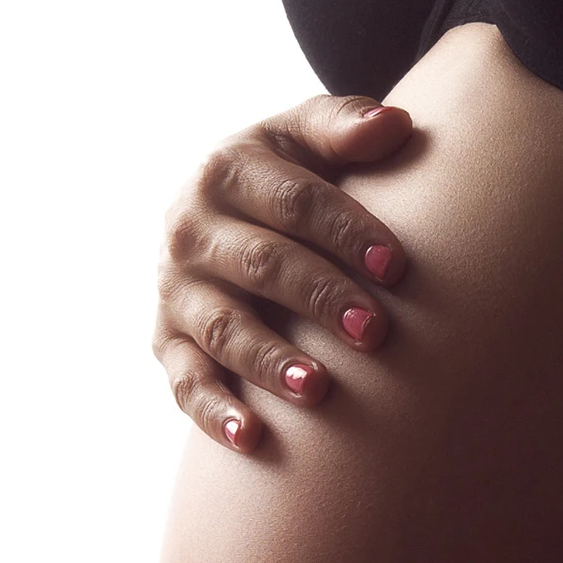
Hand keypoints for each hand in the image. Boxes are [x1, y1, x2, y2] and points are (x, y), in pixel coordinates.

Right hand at [154, 94, 416, 452]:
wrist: (221, 213)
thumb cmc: (287, 179)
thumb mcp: (305, 139)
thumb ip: (345, 126)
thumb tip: (395, 125)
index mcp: (228, 169)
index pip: (294, 202)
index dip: (347, 233)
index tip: (397, 269)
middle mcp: (191, 228)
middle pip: (261, 265)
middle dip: (320, 299)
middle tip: (375, 333)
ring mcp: (174, 288)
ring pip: (222, 328)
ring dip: (269, 360)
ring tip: (319, 390)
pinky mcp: (165, 340)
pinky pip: (184, 382)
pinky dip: (214, 411)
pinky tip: (253, 438)